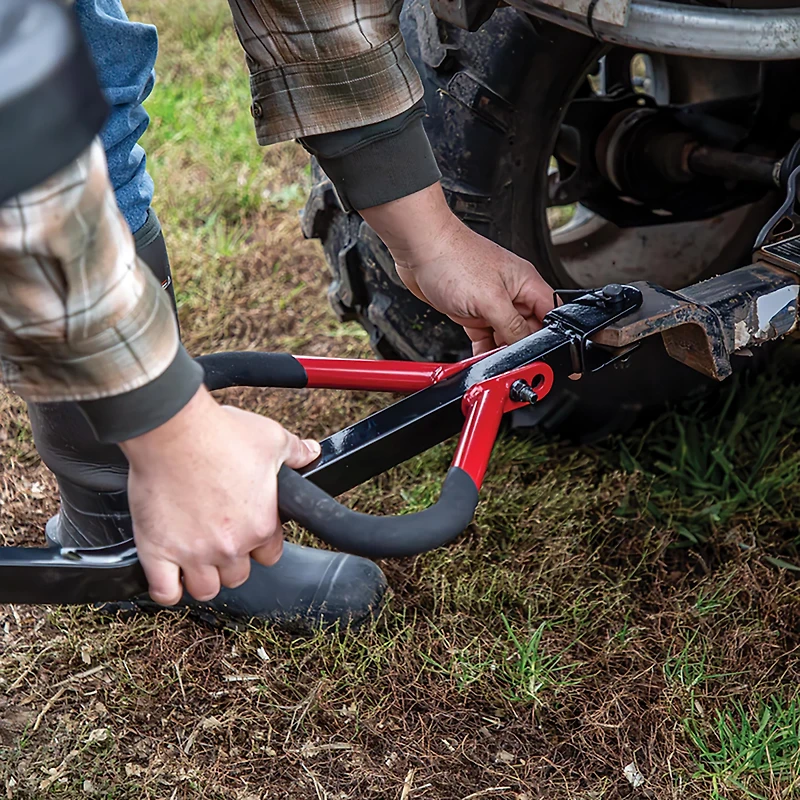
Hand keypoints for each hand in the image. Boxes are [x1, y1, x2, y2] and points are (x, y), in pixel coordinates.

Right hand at [119, 387, 319, 604]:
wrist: (173, 430)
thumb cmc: (220, 434)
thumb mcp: (271, 439)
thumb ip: (295, 453)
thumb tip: (310, 453)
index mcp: (261, 524)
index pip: (270, 555)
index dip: (260, 543)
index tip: (248, 530)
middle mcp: (231, 545)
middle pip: (237, 575)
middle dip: (231, 561)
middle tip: (219, 538)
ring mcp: (193, 552)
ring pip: (205, 589)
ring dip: (203, 577)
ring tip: (196, 558)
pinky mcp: (158, 551)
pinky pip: (165, 591)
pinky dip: (168, 590)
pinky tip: (171, 577)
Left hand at [360, 183, 553, 354]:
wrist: (417, 248)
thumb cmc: (452, 258)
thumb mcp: (490, 299)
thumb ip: (512, 325)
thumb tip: (525, 346)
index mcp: (526, 283)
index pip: (551, 314)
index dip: (551, 335)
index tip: (542, 353)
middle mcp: (511, 293)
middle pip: (528, 329)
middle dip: (521, 346)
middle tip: (512, 360)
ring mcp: (490, 302)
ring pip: (505, 335)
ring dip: (500, 350)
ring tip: (494, 360)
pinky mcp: (470, 311)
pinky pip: (484, 336)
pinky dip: (483, 349)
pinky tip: (480, 358)